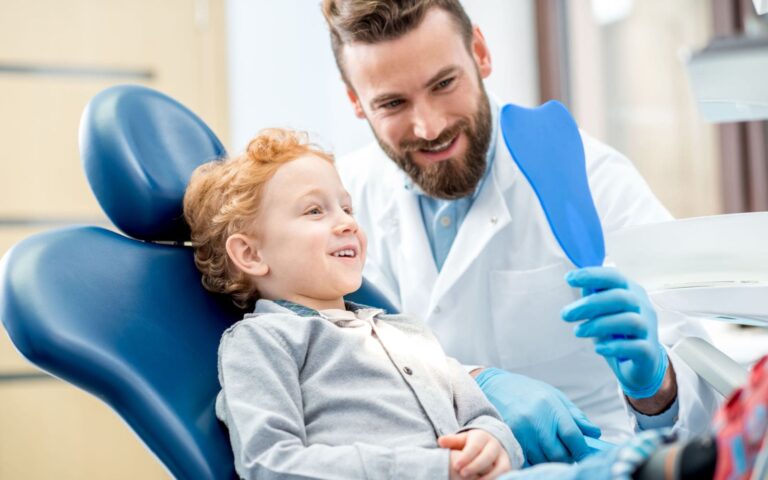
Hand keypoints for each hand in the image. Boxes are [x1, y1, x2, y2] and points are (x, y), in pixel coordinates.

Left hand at [439, 429, 510, 478]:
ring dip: (488, 476)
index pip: (475, 447)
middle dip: (475, 466)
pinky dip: (496, 479)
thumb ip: (452, 441)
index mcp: (482, 437)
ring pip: (500, 467)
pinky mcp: (507, 466)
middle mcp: (495, 446)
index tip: (456, 466)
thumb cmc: (471, 444)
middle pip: (487, 456)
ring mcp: (503, 456)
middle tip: (463, 474)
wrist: (490, 443)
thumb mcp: (462, 440)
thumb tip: (440, 441)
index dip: (466, 457)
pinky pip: (505, 474)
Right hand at [475, 368, 600, 464]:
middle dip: (567, 458)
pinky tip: (536, 450)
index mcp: (551, 408)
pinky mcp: (509, 440)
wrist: (494, 386)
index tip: (585, 455)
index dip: (583, 450)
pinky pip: (527, 460)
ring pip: (544, 460)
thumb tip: (594, 432)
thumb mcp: (554, 396)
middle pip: (559, 454)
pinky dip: (535, 459)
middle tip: (568, 454)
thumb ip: (574, 415)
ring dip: (550, 459)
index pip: (573, 437)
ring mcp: (521, 433)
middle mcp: (536, 422)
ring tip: (550, 449)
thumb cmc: (527, 390)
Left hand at [561, 267, 668, 398]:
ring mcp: (648, 329)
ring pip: (629, 321)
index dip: (592, 275)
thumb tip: (574, 278)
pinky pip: (637, 347)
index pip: (614, 277)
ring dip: (599, 325)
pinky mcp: (649, 351)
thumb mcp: (603, 312)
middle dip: (589, 304)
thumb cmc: (617, 332)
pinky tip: (598, 349)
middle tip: (565, 315)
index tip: (568, 278)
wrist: (642, 362)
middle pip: (620, 298)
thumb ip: (592, 296)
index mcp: (631, 292)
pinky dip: (615, 347)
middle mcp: (643, 307)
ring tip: (578, 331)